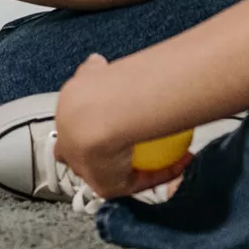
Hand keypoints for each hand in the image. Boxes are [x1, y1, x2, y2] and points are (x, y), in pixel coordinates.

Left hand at [52, 55, 193, 199]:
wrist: (97, 115)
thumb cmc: (94, 92)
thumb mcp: (90, 74)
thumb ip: (93, 70)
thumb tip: (98, 61)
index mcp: (66, 124)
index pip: (74, 132)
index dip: (89, 130)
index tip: (113, 124)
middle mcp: (73, 151)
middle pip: (90, 159)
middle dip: (107, 157)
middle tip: (138, 147)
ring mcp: (89, 172)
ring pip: (116, 174)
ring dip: (140, 167)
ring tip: (170, 156)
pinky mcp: (107, 187)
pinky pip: (139, 182)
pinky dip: (162, 173)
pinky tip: (181, 162)